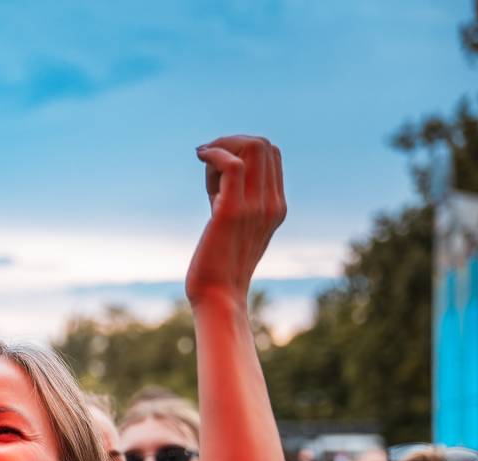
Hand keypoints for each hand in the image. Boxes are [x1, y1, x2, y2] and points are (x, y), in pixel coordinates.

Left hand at [185, 136, 285, 307]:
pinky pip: (232, 165)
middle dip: (231, 144)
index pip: (271, 155)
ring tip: (204, 172)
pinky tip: (200, 157)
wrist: (219, 298)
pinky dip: (214, 153)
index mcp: (276, 208)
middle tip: (207, 169)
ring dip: (222, 148)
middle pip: (264, 146)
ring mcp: (254, 207)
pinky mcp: (230, 212)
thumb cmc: (221, 269)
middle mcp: (271, 204)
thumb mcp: (238, 232)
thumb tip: (218, 180)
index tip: (216, 171)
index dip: (241, 151)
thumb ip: (239, 206)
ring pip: (252, 148)